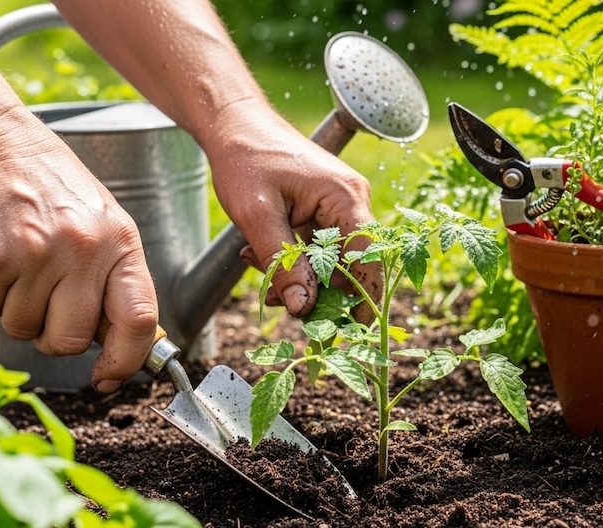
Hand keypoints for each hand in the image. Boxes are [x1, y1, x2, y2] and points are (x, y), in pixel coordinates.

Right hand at [0, 108, 158, 392]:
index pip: (140, 319)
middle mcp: (85, 250)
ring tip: (23, 268)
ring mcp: (37, 254)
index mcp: (122, 243)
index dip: (127, 361)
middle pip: (74, 340)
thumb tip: (122, 342)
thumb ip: (114, 278)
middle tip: (48, 309)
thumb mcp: (104, 223)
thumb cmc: (53, 187)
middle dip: (57, 339)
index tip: (110, 378)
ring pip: (26, 328)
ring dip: (20, 311)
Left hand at [203, 99, 381, 322]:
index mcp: (345, 197)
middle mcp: (352, 202)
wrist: (233, 123)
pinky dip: (292, 258)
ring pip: (330, 260)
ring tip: (257, 262)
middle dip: (315, 287)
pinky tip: (260, 253)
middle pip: (350, 264)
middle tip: (278, 299)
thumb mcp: (257, 215)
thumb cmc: (245, 157)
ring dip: (297, 273)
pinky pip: (317, 248)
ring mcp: (340, 206)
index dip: (362, 296)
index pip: (369, 258)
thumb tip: (302, 308)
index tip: (348, 329)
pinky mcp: (325, 210)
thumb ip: (282, 263)